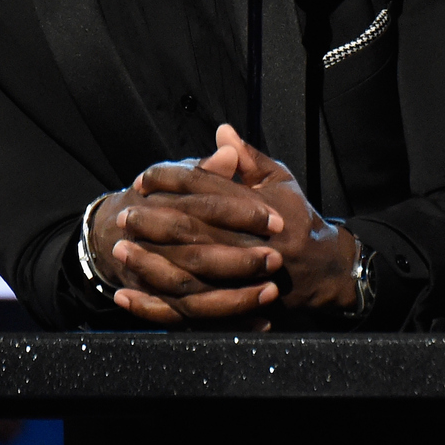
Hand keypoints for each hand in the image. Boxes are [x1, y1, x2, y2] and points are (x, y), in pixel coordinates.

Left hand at [102, 126, 358, 326]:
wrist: (323, 271)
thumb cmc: (298, 219)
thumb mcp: (280, 182)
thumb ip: (249, 159)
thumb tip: (222, 133)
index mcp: (263, 211)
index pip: (208, 192)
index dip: (172, 183)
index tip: (144, 179)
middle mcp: (253, 245)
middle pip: (194, 232)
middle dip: (154, 222)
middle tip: (125, 215)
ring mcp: (244, 281)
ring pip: (190, 273)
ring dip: (150, 262)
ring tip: (120, 250)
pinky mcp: (235, 308)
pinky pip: (188, 311)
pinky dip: (154, 306)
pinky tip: (127, 295)